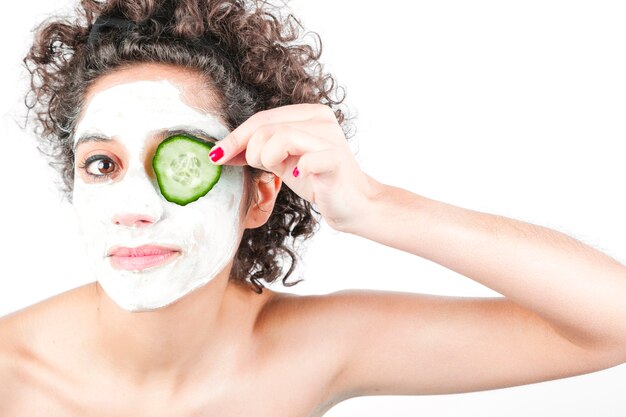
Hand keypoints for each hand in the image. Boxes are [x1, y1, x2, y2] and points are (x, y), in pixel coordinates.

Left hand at [209, 104, 378, 231]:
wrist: (353, 205)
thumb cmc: (317, 181)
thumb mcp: (281, 161)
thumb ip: (257, 150)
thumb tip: (220, 151)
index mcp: (308, 114)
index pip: (261, 119)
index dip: (235, 137)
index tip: (216, 155)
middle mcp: (320, 119)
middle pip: (266, 126)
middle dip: (250, 151)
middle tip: (259, 168)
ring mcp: (330, 138)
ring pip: (280, 137)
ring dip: (269, 160)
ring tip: (283, 172)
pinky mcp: (336, 160)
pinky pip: (306, 160)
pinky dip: (297, 171)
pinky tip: (300, 178)